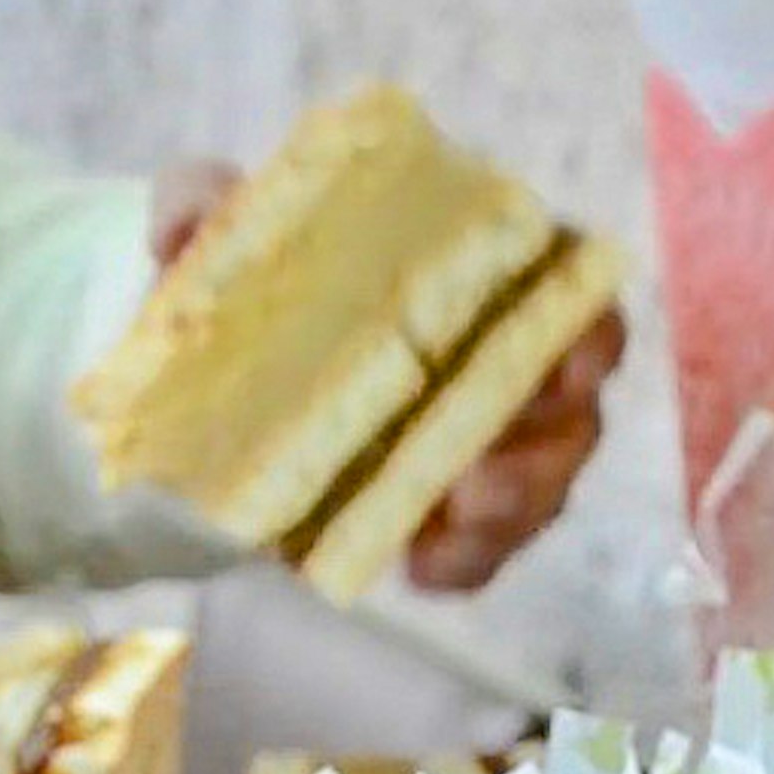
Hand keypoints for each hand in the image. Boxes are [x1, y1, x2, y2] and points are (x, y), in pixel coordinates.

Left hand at [150, 162, 625, 596]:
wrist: (202, 378)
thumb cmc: (245, 284)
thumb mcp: (218, 230)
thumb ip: (200, 204)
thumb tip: (185, 223)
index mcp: (472, 275)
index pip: (566, 291)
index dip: (588, 332)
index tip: (570, 365)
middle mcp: (499, 358)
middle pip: (568, 409)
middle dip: (540, 451)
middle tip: (476, 481)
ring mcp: (484, 444)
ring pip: (539, 489)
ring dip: (507, 516)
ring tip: (441, 531)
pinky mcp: (449, 515)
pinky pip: (483, 551)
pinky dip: (462, 564)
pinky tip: (413, 568)